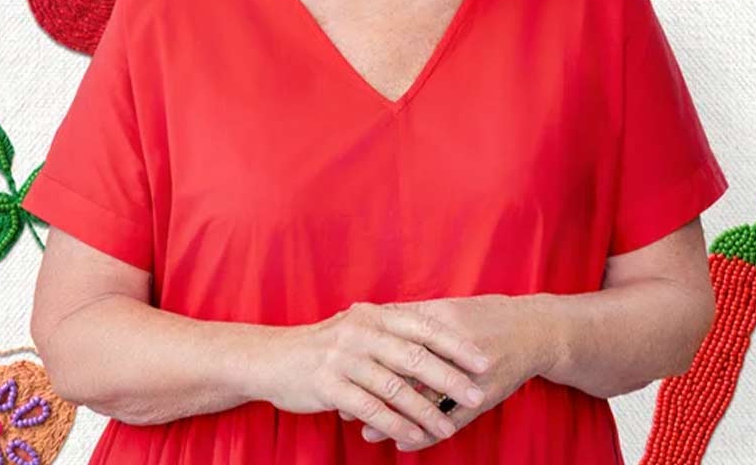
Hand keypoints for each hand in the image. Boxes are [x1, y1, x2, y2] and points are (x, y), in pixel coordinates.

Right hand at [257, 302, 492, 448]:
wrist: (271, 358)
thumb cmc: (322, 347)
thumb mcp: (356, 330)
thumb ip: (391, 333)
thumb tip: (437, 342)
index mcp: (373, 317)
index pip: (423, 327)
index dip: (456, 346)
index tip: (484, 362)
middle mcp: (360, 333)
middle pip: (413, 356)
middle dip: (449, 378)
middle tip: (476, 395)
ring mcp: (343, 358)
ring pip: (394, 386)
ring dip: (425, 409)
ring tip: (448, 427)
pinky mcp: (329, 384)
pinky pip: (370, 408)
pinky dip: (395, 424)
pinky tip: (414, 437)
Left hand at [361, 294, 558, 451]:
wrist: (535, 330)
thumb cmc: (483, 316)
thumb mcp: (446, 309)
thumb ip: (408, 316)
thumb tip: (366, 315)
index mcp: (439, 322)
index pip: (393, 343)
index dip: (365, 360)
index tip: (340, 372)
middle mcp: (452, 349)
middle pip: (403, 375)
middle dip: (372, 394)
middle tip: (343, 408)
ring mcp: (468, 377)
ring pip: (424, 403)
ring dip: (394, 421)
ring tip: (366, 433)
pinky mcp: (482, 398)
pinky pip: (450, 422)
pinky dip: (426, 435)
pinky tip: (404, 445)